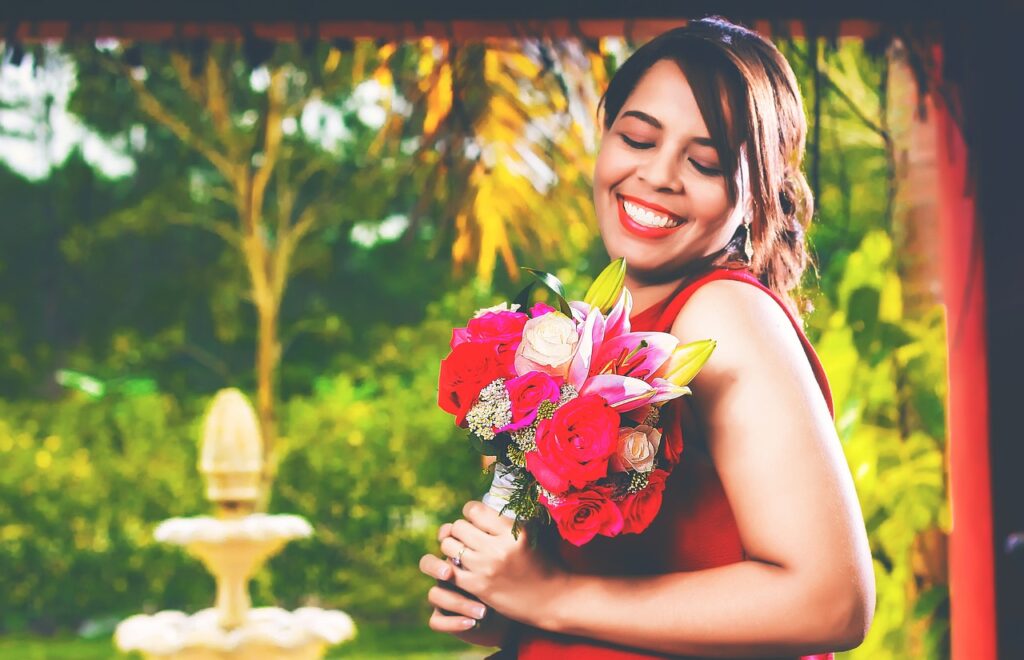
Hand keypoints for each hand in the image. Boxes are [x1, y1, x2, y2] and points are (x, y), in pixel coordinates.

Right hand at [420, 522, 511, 646]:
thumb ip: (496, 538)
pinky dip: (454, 623)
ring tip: (482, 611)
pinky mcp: (444, 618)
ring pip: (434, 595)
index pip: (442, 539)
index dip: (444, 537)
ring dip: (458, 602)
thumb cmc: (514, 579)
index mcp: (459, 553)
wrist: (514, 611)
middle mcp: (447, 572)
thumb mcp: (505, 557)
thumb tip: (492, 519)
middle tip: (454, 575)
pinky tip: (472, 624)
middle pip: (428, 563)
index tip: (457, 541)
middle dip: (441, 569)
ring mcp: (443, 595)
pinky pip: (436, 622)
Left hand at [440, 500, 566, 626]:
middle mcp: (498, 548)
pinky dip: (451, 566)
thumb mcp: (535, 533)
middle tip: (466, 535)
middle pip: (458, 527)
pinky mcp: (478, 588)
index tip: (474, 517)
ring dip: (452, 546)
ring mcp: (486, 569)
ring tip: (461, 549)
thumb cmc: (545, 562)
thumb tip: (492, 497)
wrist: (552, 598)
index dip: (470, 510)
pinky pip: (450, 570)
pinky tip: (461, 566)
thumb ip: (516, 515)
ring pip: (449, 546)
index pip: (474, 510)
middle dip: (460, 529)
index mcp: (513, 531)